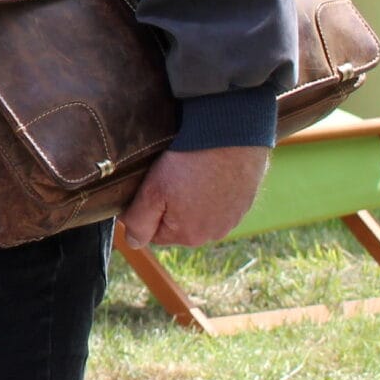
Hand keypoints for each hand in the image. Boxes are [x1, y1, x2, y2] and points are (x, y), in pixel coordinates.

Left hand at [119, 144, 269, 247]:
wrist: (230, 136)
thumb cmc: (188, 164)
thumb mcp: (152, 192)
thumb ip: (139, 222)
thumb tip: (133, 242)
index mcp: (189, 236)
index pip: (155, 234)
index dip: (148, 211)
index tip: (152, 188)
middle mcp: (214, 234)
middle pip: (179, 224)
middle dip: (172, 206)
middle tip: (172, 177)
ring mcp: (234, 218)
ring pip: (201, 213)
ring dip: (193, 198)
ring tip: (191, 172)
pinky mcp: (246, 201)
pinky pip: (221, 200)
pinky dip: (213, 189)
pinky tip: (209, 170)